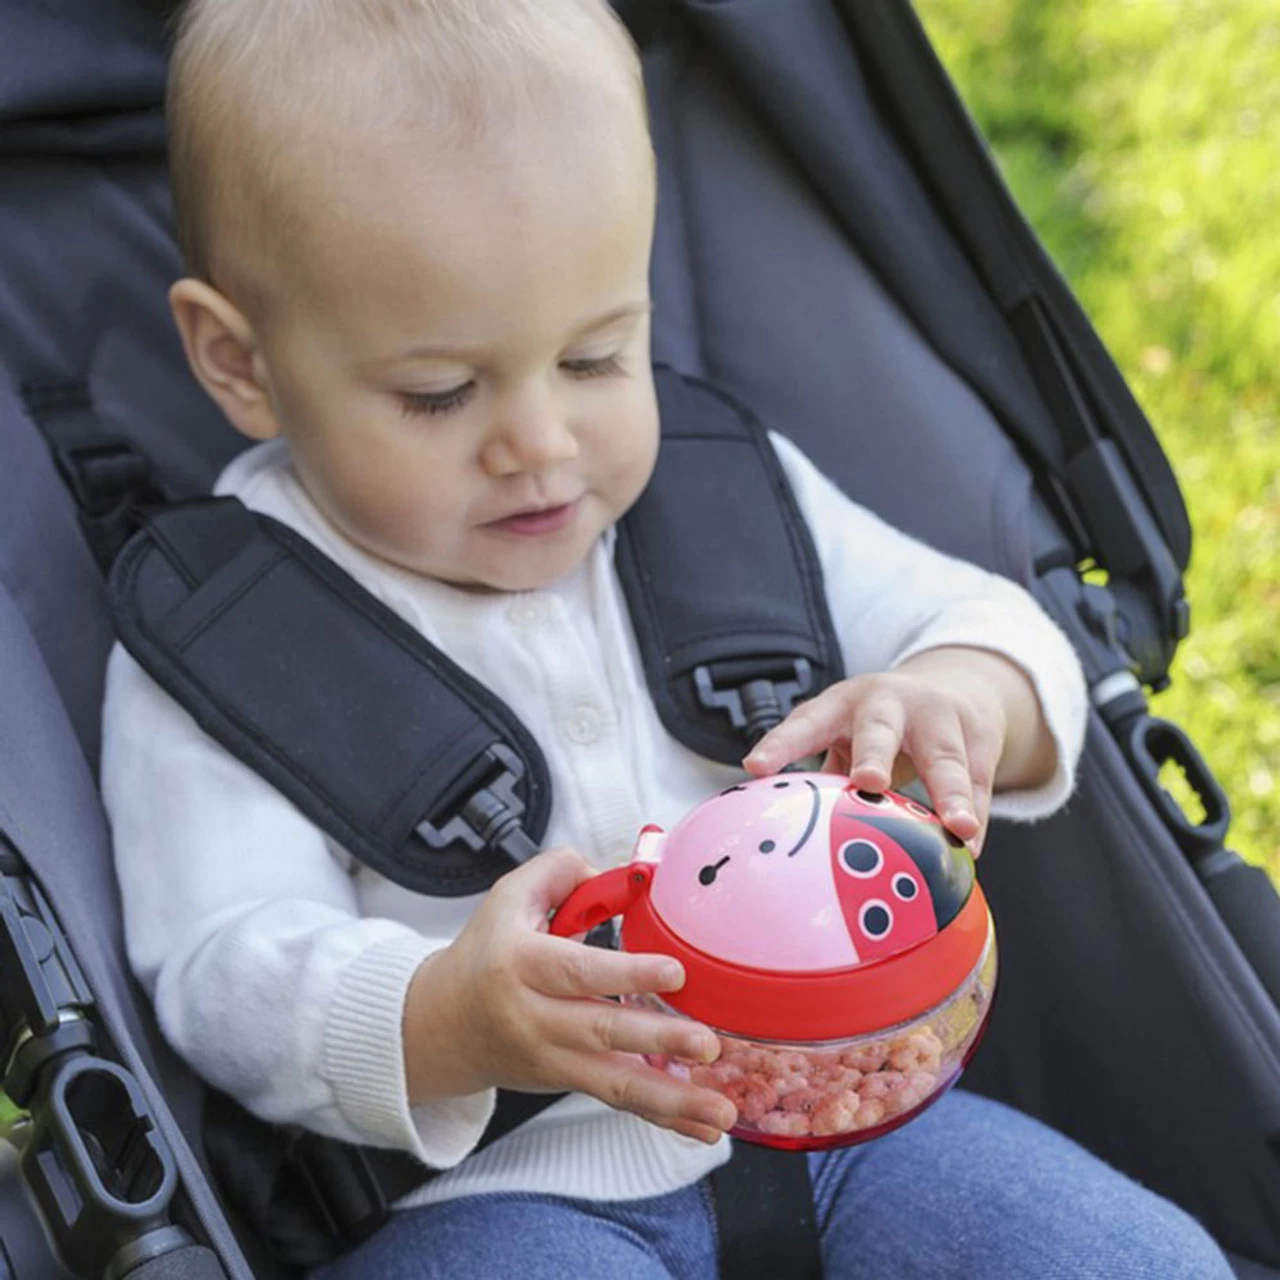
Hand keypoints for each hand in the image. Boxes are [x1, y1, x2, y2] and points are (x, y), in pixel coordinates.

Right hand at [403, 848, 736, 1143]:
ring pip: (614, 1083)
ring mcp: (552, 1059)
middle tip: (707, 1044)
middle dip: (659, 1041)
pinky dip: (663, 1118)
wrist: (441, 1025)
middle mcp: (535, 1018)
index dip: (627, 974)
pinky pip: (619, 1100)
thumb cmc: (485, 953)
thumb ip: (564, 871)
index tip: (675, 973)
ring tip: (720, 1111)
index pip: (578, 971)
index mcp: (521, 965)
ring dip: (672, 1100)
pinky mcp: (567, 1082)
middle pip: (601, 1031)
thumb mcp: (510, 897)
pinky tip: (704, 1128)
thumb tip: (623, 876)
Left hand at [743, 649, 1034, 854]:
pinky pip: (977, 780)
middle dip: (873, 754)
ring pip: (943, 755)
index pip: (805, 723)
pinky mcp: (978, 737)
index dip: (781, 746)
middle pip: (878, 729)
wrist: (956, 687)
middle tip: (868, 782)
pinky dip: (973, 813)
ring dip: (949, 792)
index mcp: (841, 704)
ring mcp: (937, 716)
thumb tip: (793, 835)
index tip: (756, 768)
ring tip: (956, 828)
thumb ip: (828, 773)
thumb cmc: (880, 726)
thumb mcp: (847, 733)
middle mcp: (888, 704)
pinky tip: (970, 847)